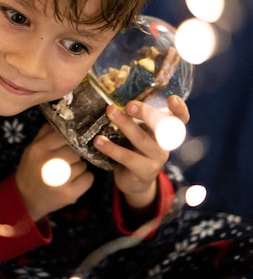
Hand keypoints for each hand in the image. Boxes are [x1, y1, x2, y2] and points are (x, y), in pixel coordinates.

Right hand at [16, 123, 93, 221]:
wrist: (25, 198)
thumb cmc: (31, 169)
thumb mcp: (32, 148)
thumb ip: (46, 132)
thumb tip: (64, 117)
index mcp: (39, 149)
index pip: (65, 136)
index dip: (71, 138)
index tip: (73, 141)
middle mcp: (49, 164)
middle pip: (76, 151)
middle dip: (75, 155)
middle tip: (68, 160)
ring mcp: (60, 181)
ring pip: (83, 164)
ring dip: (80, 167)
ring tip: (68, 171)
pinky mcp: (69, 194)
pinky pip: (89, 178)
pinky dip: (85, 179)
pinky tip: (74, 181)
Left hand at [93, 95, 188, 214]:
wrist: (134, 181)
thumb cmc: (136, 149)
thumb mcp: (141, 132)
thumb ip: (136, 117)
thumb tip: (116, 96)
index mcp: (167, 131)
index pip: (180, 119)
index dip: (179, 109)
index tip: (171, 98)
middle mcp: (166, 144)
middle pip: (161, 126)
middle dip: (145, 113)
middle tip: (129, 104)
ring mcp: (157, 159)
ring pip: (141, 139)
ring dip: (125, 124)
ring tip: (110, 112)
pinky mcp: (144, 171)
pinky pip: (126, 157)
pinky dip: (111, 148)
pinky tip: (98, 141)